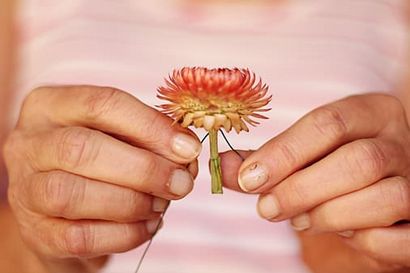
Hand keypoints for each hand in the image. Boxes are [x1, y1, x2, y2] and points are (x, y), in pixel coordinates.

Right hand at [3, 86, 200, 272]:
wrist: (60, 204)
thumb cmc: (96, 159)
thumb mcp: (117, 134)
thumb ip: (149, 138)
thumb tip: (186, 155)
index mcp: (51, 105)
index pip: (102, 104)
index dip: (151, 126)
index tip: (188, 149)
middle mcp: (29, 143)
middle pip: (82, 149)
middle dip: (144, 168)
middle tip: (181, 183)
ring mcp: (25, 190)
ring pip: (74, 195)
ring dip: (133, 202)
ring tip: (161, 205)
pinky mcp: (37, 232)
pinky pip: (81, 237)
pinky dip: (125, 234)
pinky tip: (148, 226)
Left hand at [221, 94, 409, 271]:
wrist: (374, 195)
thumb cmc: (330, 170)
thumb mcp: (300, 157)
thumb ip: (262, 161)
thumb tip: (220, 166)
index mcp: (371, 113)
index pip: (328, 123)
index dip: (284, 153)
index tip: (247, 179)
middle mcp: (400, 142)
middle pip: (359, 161)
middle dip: (301, 189)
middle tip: (267, 208)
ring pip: (385, 197)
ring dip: (330, 215)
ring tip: (302, 220)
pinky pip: (397, 238)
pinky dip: (363, 241)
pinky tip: (341, 233)